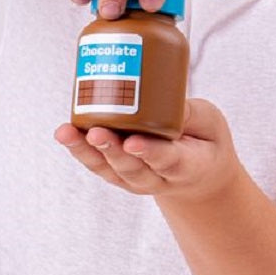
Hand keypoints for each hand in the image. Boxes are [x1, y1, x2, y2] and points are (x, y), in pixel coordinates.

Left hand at [54, 99, 240, 200]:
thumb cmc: (204, 142)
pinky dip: (79, 149)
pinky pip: (97, 164)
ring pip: (107, 168)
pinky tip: (65, 133)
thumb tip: (158, 95)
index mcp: (187, 167)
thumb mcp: (210, 123)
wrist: (196, 175)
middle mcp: (158, 179)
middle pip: (131, 168)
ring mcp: (134, 179)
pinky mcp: (117, 172)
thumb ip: (189, 112)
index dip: (149, 152)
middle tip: (96, 133)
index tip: (133, 143)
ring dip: (85, 150)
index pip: (168, 162)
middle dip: (111, 150)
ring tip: (66, 133)